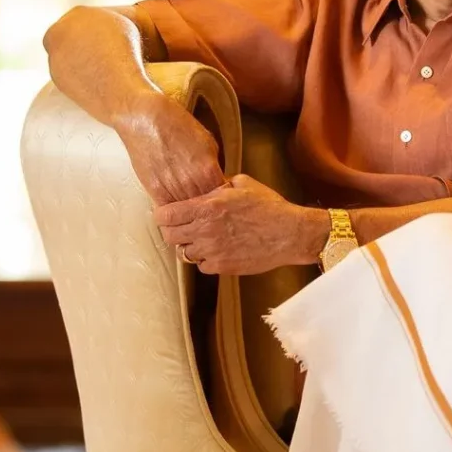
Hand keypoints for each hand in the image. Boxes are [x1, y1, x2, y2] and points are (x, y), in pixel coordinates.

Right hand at [114, 91, 225, 205]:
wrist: (145, 119)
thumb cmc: (177, 125)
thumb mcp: (207, 142)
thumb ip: (213, 164)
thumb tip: (218, 178)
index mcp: (208, 170)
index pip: (223, 195)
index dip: (223, 196)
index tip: (221, 195)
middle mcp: (192, 183)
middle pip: (206, 206)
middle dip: (209, 205)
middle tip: (208, 204)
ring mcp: (172, 188)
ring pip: (188, 211)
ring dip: (192, 210)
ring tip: (194, 206)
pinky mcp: (154, 190)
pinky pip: (170, 209)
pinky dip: (175, 209)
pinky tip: (178, 206)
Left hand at [153, 174, 329, 274]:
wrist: (290, 233)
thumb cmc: (270, 206)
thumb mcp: (243, 184)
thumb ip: (218, 186)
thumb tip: (206, 187)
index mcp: (207, 207)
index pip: (166, 215)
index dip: (162, 214)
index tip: (166, 214)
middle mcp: (205, 231)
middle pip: (169, 236)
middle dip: (173, 230)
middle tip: (182, 226)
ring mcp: (213, 251)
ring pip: (184, 253)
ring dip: (190, 245)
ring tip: (203, 238)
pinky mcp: (223, 267)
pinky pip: (202, 266)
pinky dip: (206, 259)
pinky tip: (217, 250)